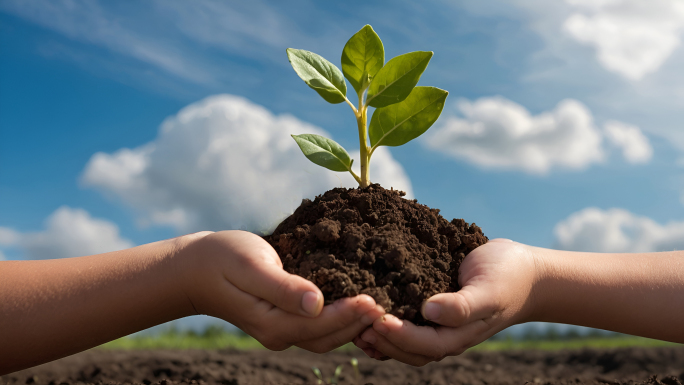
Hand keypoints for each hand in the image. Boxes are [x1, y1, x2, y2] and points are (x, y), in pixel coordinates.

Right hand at [179, 230, 384, 352]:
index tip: (374, 300)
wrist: (194, 268)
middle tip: (387, 304)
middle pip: (329, 336)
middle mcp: (279, 333)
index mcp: (271, 323)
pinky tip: (358, 306)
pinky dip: (341, 320)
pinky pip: (319, 327)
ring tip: (379, 307)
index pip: (319, 325)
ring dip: (353, 325)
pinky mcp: (284, 320)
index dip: (348, 315)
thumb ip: (282, 287)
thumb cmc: (222, 259)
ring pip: (326, 336)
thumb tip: (317, 303)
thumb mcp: (251, 266)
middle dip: (358, 323)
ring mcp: (281, 330)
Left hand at [353, 239, 539, 365]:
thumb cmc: (507, 277)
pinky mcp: (431, 308)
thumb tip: (429, 311)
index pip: (423, 345)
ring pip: (403, 340)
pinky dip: (385, 321)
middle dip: (381, 339)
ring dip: (378, 335)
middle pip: (407, 349)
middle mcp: (445, 334)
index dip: (398, 335)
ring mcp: (438, 324)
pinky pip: (406, 320)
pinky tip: (366, 310)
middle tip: (356, 323)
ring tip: (354, 321)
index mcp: (458, 335)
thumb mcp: (489, 290)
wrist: (524, 271)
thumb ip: (462, 305)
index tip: (378, 320)